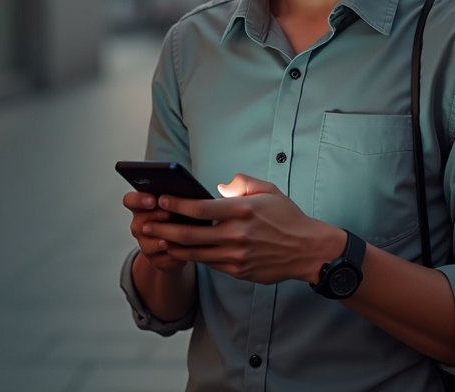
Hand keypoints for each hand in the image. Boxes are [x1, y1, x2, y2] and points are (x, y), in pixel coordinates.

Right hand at [122, 191, 187, 272]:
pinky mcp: (155, 260)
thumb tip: (186, 193)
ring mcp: (145, 243)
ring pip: (146, 245)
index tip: (152, 200)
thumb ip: (175, 198)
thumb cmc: (178, 218)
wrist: (179, 243)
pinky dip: (172, 257)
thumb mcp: (176, 204)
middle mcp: (140, 225)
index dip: (138, 200)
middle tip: (167, 215)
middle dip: (153, 219)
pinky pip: (161, 260)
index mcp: (142, 207)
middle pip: (137, 224)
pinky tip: (182, 253)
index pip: (130, 201)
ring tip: (169, 240)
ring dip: (158, 242)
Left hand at [145, 174, 343, 284]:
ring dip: (172, 246)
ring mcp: (237, 255)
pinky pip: (209, 263)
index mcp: (242, 210)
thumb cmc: (286, 217)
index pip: (200, 208)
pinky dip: (192, 257)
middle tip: (146, 225)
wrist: (307, 250)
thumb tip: (218, 187)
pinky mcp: (238, 270)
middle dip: (164, 229)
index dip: (177, 204)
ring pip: (195, 253)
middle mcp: (237, 234)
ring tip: (155, 240)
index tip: (161, 199)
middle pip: (190, 234)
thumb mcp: (268, 190)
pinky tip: (180, 251)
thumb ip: (241, 183)